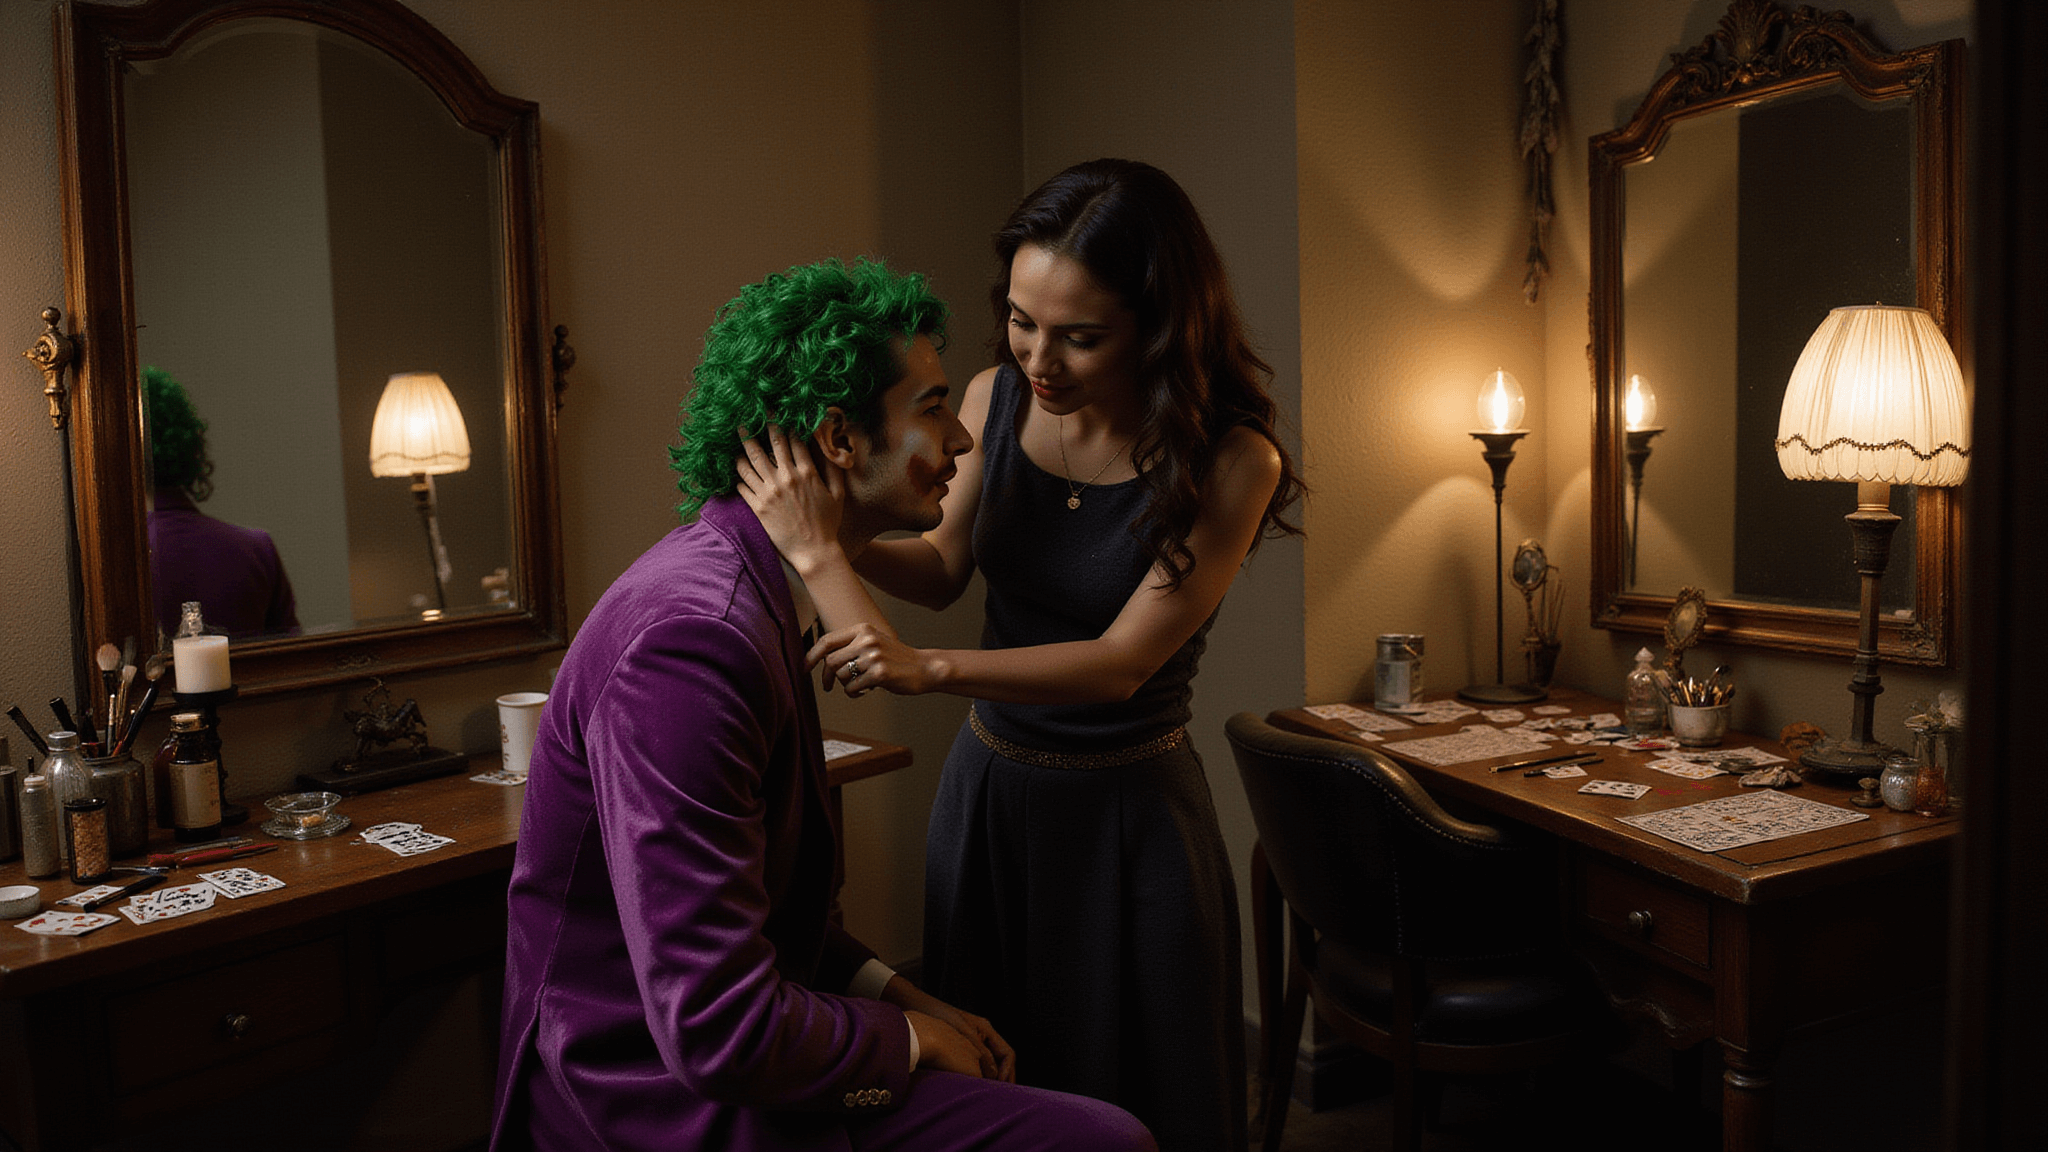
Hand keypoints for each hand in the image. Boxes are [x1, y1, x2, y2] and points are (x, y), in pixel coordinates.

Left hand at [734, 424, 844, 570]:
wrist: (814, 552)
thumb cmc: (828, 524)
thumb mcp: (838, 494)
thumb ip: (833, 470)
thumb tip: (831, 450)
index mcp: (806, 472)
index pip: (793, 439)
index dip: (785, 423)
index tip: (778, 413)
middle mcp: (786, 478)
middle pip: (770, 443)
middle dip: (761, 425)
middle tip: (751, 415)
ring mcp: (769, 492)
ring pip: (750, 461)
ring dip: (743, 445)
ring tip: (737, 435)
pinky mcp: (758, 507)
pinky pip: (742, 485)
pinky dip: (738, 474)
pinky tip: (736, 467)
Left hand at [811, 623, 943, 698]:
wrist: (925, 668)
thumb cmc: (896, 659)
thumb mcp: (873, 643)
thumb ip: (851, 646)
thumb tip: (821, 660)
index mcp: (863, 629)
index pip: (827, 640)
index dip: (811, 655)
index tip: (804, 668)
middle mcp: (867, 640)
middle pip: (830, 661)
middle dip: (827, 677)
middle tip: (828, 686)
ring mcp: (873, 656)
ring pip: (840, 676)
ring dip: (845, 685)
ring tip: (858, 685)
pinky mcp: (879, 673)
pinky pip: (852, 688)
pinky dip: (854, 693)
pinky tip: (866, 691)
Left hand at [886, 978, 1015, 1081]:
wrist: (917, 1011)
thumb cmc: (940, 1017)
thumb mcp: (965, 1036)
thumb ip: (982, 1053)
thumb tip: (994, 1075)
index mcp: (986, 1030)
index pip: (1007, 1054)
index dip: (1008, 1071)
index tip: (1002, 1087)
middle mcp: (982, 1035)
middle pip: (1001, 1059)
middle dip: (1004, 1077)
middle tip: (1002, 1096)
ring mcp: (970, 1040)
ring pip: (988, 1063)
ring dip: (991, 1078)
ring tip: (988, 1094)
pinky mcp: (958, 1046)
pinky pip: (975, 1063)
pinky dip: (978, 1075)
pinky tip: (972, 1085)